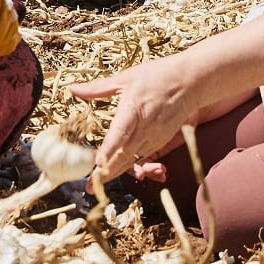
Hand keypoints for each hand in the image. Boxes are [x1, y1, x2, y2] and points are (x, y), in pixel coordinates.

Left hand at [71, 51, 204, 183]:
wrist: (190, 82)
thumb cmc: (157, 76)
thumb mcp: (125, 78)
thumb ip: (97, 88)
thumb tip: (72, 90)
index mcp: (133, 109)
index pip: (119, 133)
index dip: (108, 150)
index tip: (96, 164)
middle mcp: (145, 127)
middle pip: (124, 156)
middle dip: (106, 173)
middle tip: (90, 187)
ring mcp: (154, 136)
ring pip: (132, 160)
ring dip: (116, 172)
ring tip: (97, 184)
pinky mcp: (160, 141)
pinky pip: (141, 156)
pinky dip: (128, 165)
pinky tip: (115, 171)